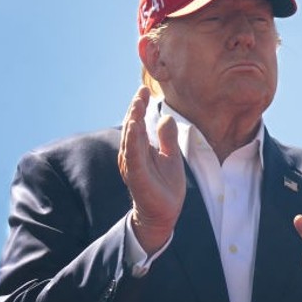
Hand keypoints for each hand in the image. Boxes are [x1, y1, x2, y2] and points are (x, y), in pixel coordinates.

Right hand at [119, 87, 185, 252]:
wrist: (164, 211)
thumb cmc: (165, 185)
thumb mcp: (171, 156)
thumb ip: (167, 138)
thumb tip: (166, 118)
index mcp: (141, 148)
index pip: (139, 122)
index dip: (140, 106)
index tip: (145, 90)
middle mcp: (133, 154)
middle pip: (133, 127)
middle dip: (135, 109)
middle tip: (140, 93)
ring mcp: (133, 164)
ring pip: (131, 139)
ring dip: (132, 122)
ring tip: (136, 106)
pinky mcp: (137, 175)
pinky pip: (133, 156)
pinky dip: (133, 141)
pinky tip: (135, 128)